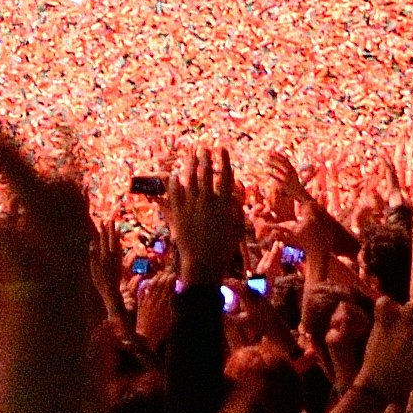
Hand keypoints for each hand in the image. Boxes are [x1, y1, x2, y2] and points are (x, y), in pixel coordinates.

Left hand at [166, 146, 245, 292]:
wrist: (203, 263)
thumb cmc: (224, 248)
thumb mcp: (237, 227)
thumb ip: (237, 206)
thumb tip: (236, 189)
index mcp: (223, 204)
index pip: (224, 175)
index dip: (223, 160)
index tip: (221, 149)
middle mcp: (207, 201)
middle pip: (205, 173)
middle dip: (205, 158)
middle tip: (204, 148)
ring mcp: (191, 206)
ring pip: (190, 179)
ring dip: (191, 164)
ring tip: (191, 155)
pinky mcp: (178, 214)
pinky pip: (174, 193)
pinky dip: (175, 182)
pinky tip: (176, 175)